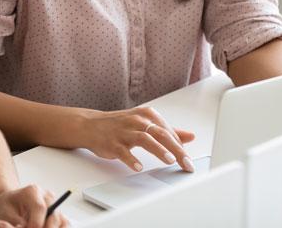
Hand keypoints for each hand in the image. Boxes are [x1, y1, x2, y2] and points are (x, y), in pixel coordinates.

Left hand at [0, 184, 69, 227]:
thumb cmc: (7, 206)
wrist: (10, 203)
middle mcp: (47, 196)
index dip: (36, 224)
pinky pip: (64, 225)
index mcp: (33, 191)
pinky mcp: (58, 214)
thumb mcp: (6, 213)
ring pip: (62, 221)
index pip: (40, 208)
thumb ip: (17, 222)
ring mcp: (55, 205)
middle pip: (54, 216)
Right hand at [78, 106, 195, 172]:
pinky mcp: (112, 142)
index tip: (189, 161)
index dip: (181, 147)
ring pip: (144, 139)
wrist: (91, 125)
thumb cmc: (121, 125)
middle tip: (186, 162)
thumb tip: (190, 136)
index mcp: (147, 115)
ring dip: (158, 150)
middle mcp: (137, 121)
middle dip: (176, 150)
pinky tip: (138, 167)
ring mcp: (124, 131)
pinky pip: (123, 151)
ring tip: (169, 160)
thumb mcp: (146, 124)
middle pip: (161, 134)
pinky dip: (131, 159)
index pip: (168, 132)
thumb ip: (168, 131)